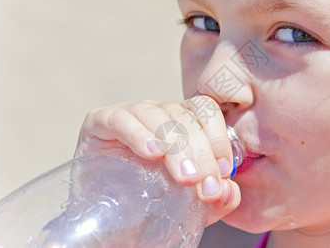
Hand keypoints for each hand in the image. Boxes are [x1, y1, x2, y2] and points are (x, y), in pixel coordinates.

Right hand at [75, 95, 240, 225]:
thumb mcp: (189, 203)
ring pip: (158, 116)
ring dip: (175, 146)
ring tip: (185, 177)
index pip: (204, 110)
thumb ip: (215, 196)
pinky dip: (138, 134)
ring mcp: (129, 114)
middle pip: (184, 116)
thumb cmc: (150, 203)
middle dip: (200, 152)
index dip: (218, 136)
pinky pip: (120, 119)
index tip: (224, 171)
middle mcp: (157, 113)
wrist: (107, 219)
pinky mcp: (100, 121)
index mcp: (180, 123)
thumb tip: (229, 191)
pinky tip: (152, 152)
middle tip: (205, 185)